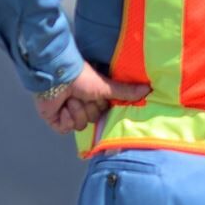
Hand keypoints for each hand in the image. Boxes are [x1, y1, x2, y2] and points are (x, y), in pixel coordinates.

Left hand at [35, 66, 150, 134]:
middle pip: (93, 120)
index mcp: (93, 100)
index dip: (100, 107)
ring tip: (70, 98)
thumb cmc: (81, 77)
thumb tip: (148, 89)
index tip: (96, 97)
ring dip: (76, 110)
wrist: (57, 76)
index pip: (103, 114)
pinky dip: (65, 118)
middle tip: (81, 95)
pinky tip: (62, 106)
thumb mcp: (106, 86)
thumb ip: (126, 92)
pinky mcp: (55, 120)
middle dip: (88, 107)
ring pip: (80, 126)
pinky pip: (65, 129)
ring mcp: (68, 114)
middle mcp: (82, 107)